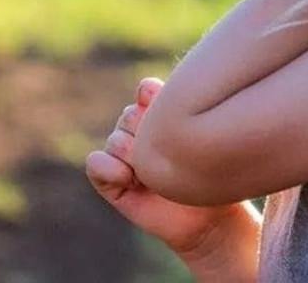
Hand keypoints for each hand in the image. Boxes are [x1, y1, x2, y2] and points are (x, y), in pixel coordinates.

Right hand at [86, 78, 245, 256]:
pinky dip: (108, 167)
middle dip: (148, 135)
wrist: (208, 217)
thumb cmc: (211, 174)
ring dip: (134, 156)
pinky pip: (96, 163)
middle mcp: (137, 130)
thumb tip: (153, 93)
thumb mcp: (201, 139)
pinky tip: (128, 178)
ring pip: (115, 140)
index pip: (146, 91)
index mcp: (159, 113)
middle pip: (129, 116)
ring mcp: (121, 154)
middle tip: (171, 158)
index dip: (153, 100)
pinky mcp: (108, 179)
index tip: (173, 120)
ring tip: (155, 176)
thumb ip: (182, 114)